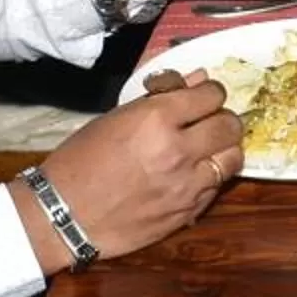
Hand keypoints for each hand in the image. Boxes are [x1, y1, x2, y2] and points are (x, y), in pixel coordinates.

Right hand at [29, 76, 242, 268]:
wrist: (63, 215)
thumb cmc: (80, 161)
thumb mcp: (114, 119)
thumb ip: (160, 100)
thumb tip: (196, 81)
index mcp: (155, 118)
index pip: (211, 95)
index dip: (209, 93)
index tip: (202, 98)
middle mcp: (178, 149)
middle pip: (230, 125)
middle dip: (222, 119)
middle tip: (208, 124)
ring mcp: (186, 184)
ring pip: (233, 158)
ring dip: (223, 150)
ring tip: (207, 151)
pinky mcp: (188, 212)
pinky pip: (217, 188)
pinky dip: (210, 179)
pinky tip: (192, 177)